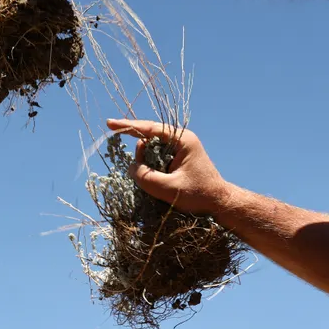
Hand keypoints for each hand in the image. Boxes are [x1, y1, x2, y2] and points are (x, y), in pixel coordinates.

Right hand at [106, 119, 232, 216]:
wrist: (219, 203)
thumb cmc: (199, 195)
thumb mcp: (169, 189)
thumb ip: (147, 177)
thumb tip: (131, 168)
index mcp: (183, 140)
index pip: (150, 128)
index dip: (128, 126)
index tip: (110, 125)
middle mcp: (180, 140)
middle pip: (148, 140)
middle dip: (141, 157)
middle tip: (145, 177)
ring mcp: (179, 149)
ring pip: (151, 152)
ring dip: (147, 166)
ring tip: (159, 183)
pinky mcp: (176, 159)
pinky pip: (156, 160)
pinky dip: (152, 170)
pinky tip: (158, 183)